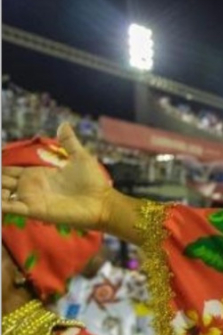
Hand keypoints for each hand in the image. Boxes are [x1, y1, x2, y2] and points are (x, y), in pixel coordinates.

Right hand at [1, 123, 115, 229]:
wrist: (102, 202)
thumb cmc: (92, 182)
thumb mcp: (79, 157)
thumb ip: (69, 142)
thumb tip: (64, 124)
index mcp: (37, 174)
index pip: (9, 171)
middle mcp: (30, 187)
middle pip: (2, 182)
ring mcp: (30, 199)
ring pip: (2, 195)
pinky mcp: (33, 210)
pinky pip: (9, 208)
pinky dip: (0, 205)